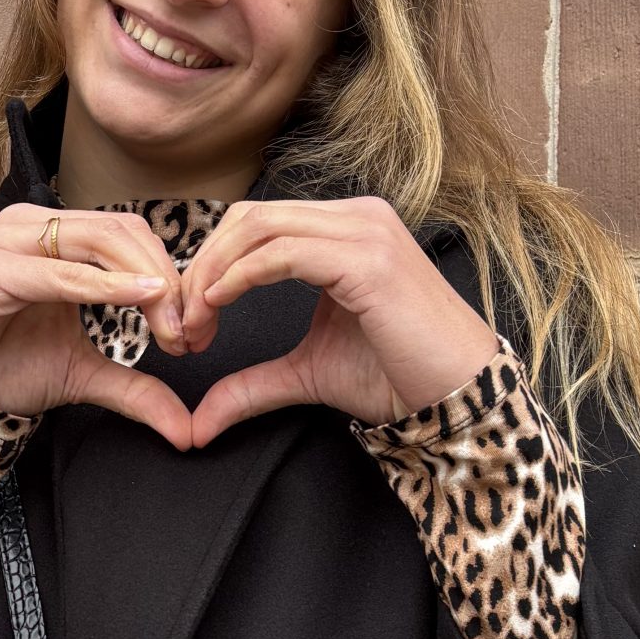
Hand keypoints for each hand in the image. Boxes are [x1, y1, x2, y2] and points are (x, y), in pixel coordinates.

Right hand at [0, 203, 196, 447]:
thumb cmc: (0, 369)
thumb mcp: (83, 376)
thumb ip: (134, 389)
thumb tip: (185, 428)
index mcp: (57, 236)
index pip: (131, 237)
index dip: (171, 277)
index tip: (192, 332)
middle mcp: (35, 226)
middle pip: (124, 232)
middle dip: (166, 279)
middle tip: (186, 332)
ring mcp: (11, 240)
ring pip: (100, 241)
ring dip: (144, 282)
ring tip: (168, 326)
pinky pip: (61, 273)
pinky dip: (105, 287)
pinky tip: (141, 301)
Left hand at [177, 197, 501, 448]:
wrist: (457, 396)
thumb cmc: (399, 377)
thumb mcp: (307, 375)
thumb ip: (253, 385)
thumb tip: (201, 421)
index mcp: (345, 230)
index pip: (259, 223)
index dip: (212, 263)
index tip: (189, 319)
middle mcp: (357, 217)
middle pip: (251, 217)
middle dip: (204, 264)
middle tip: (183, 320)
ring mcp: (365, 231)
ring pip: (260, 226)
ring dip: (214, 272)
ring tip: (196, 320)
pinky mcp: (367, 258)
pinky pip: (283, 252)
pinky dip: (240, 276)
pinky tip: (219, 304)